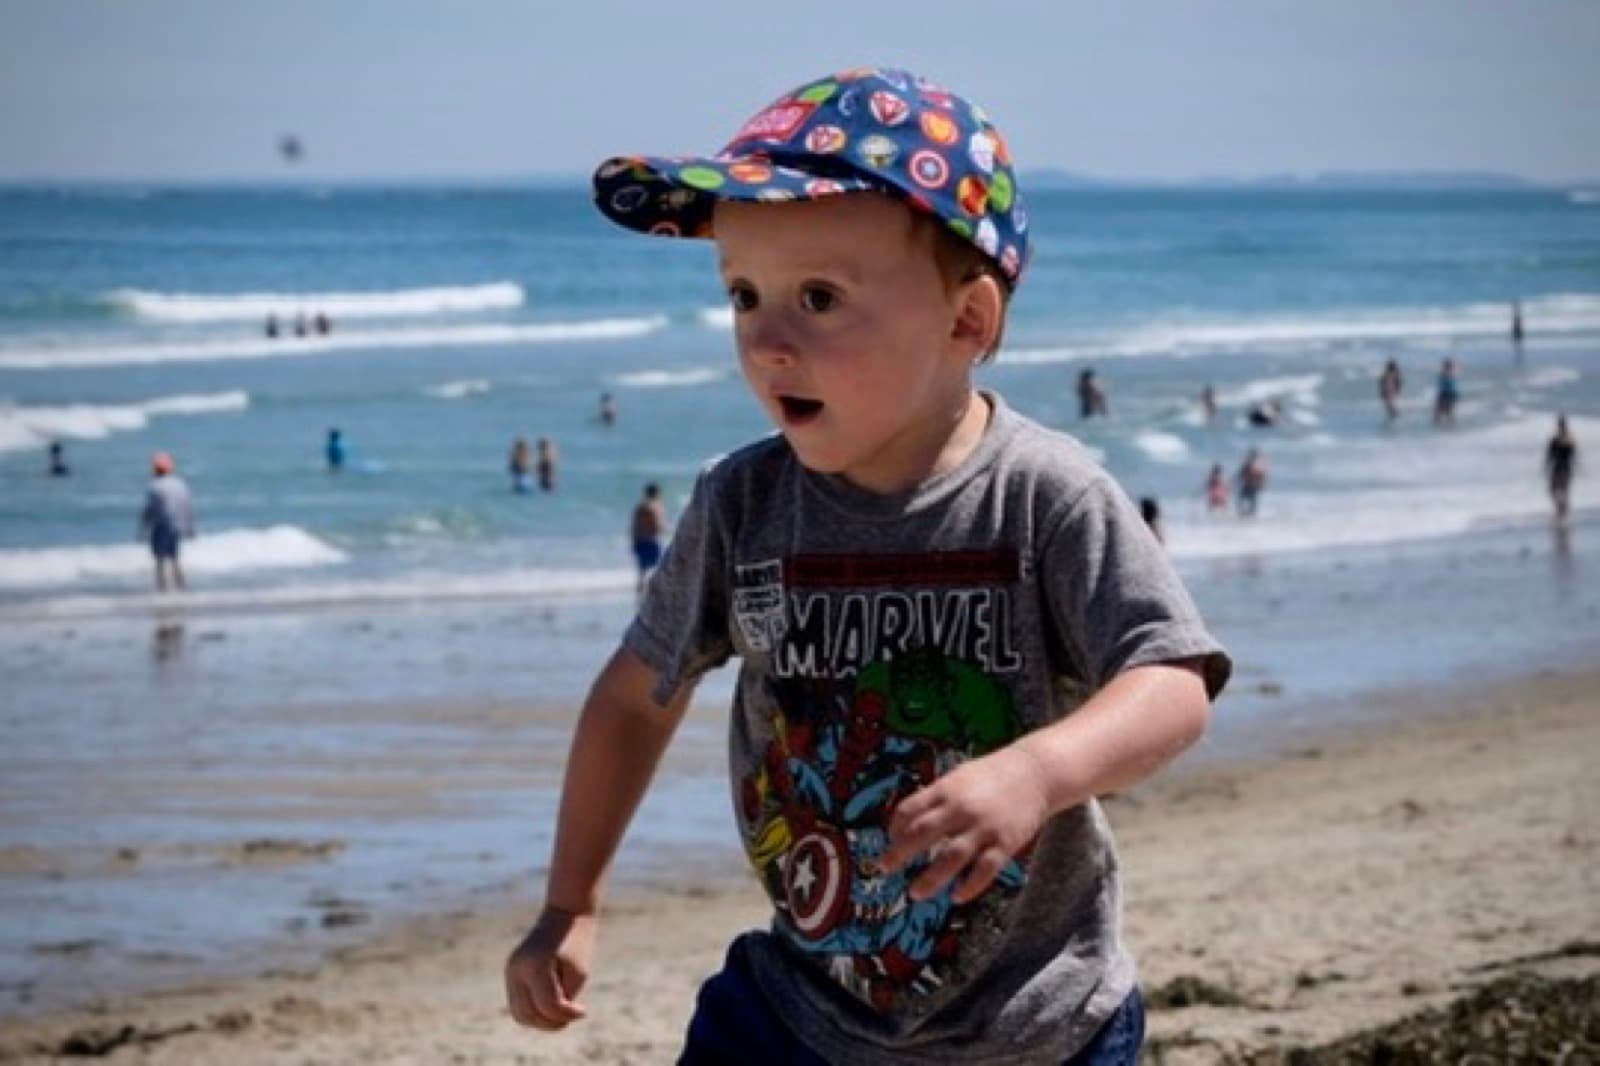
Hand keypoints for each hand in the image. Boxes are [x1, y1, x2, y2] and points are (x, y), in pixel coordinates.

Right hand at [504, 906, 597, 1030]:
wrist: (566, 913)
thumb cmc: (578, 942)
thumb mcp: (579, 973)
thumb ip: (564, 1000)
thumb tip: (553, 1022)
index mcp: (535, 964)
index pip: (548, 1006)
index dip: (568, 1015)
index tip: (583, 1010)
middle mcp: (517, 969)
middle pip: (528, 1014)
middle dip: (551, 1022)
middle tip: (571, 1015)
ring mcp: (510, 971)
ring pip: (519, 1014)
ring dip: (541, 1021)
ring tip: (562, 1012)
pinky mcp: (511, 973)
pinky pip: (518, 1004)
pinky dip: (534, 1011)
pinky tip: (552, 1004)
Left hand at [881, 745, 1050, 904]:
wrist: (1036, 772)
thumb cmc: (992, 775)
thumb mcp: (959, 777)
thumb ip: (935, 797)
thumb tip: (906, 820)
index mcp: (946, 789)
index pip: (910, 810)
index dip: (895, 828)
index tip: (890, 842)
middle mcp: (961, 808)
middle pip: (923, 833)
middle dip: (899, 853)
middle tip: (884, 869)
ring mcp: (984, 826)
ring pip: (951, 857)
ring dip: (930, 879)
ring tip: (915, 893)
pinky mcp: (1006, 842)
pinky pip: (985, 870)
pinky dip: (969, 886)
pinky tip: (956, 897)